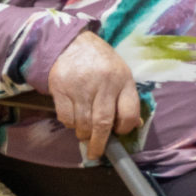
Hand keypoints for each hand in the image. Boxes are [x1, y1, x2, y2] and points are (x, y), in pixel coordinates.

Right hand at [47, 31, 143, 161]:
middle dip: (100, 143)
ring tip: (84, 133)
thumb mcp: (120, 74)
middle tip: (96, 153)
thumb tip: (135, 126)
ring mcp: (80, 87)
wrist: (71, 42)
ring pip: (82, 124)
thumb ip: (126, 98)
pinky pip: (66, 118)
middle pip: (103, 123)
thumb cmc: (100, 62)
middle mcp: (103, 83)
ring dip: (83, 134)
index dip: (125, 128)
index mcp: (123, 79)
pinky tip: (74, 117)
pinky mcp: (60, 89)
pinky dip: (70, 124)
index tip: (119, 133)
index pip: (129, 112)